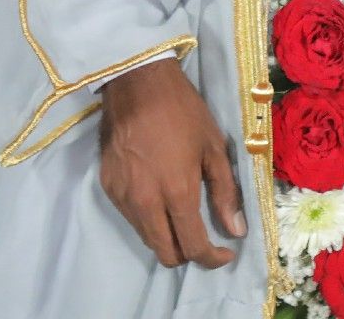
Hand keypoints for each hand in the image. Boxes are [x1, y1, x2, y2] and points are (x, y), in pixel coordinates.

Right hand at [97, 59, 245, 269]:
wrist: (137, 84)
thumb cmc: (183, 111)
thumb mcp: (214, 147)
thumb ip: (225, 193)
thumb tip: (235, 230)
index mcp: (177, 193)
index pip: (193, 246)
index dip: (212, 258)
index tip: (225, 253)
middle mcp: (146, 204)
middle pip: (165, 253)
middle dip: (188, 255)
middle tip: (203, 239)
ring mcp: (122, 198)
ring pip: (146, 238)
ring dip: (167, 238)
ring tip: (183, 218)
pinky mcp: (107, 188)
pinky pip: (131, 218)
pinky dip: (149, 220)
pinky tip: (160, 199)